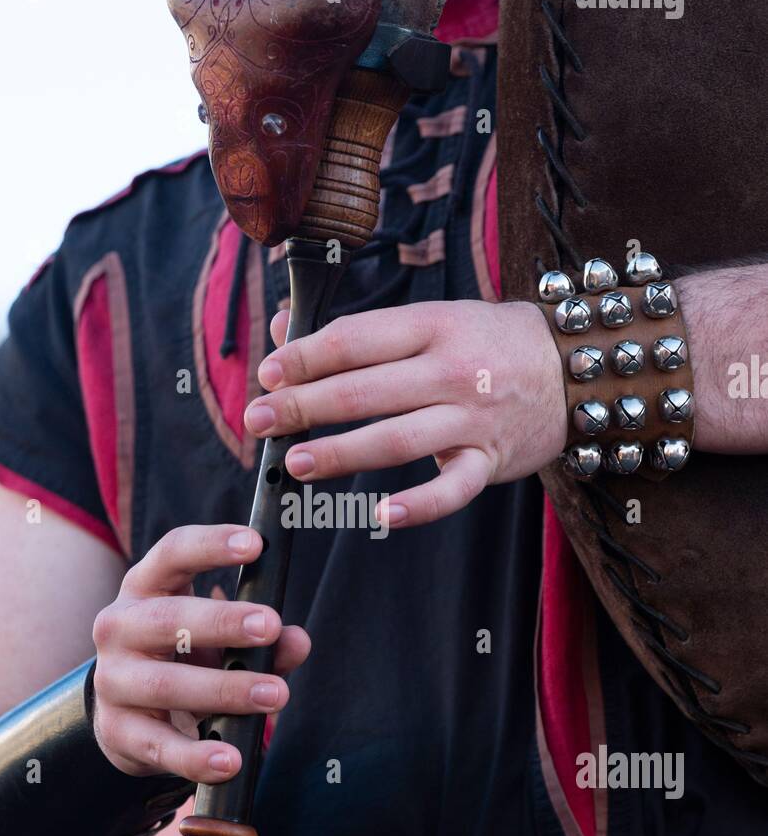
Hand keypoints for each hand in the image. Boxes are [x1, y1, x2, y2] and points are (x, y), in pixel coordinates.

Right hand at [91, 525, 309, 780]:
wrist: (126, 713)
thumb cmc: (184, 659)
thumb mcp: (220, 640)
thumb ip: (263, 639)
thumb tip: (297, 640)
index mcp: (146, 588)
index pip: (172, 553)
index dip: (211, 545)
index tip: (255, 543)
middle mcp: (119, 626)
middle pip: (169, 619)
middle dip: (222, 622)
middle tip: (272, 627)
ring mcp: (112, 680)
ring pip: (166, 684)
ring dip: (224, 690)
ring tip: (276, 695)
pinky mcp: (116, 731)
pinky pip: (158, 745)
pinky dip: (196, 756)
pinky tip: (230, 760)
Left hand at [244, 299, 566, 526]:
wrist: (575, 368)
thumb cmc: (489, 342)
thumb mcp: (433, 319)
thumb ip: (360, 330)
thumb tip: (285, 331)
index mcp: (432, 326)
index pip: (353, 340)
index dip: (303, 358)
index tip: (267, 374)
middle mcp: (451, 371)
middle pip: (364, 391)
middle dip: (302, 407)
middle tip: (258, 422)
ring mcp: (473, 419)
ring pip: (395, 441)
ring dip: (340, 455)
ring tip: (295, 466)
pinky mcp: (490, 462)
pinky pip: (451, 491)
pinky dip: (417, 506)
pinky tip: (379, 516)